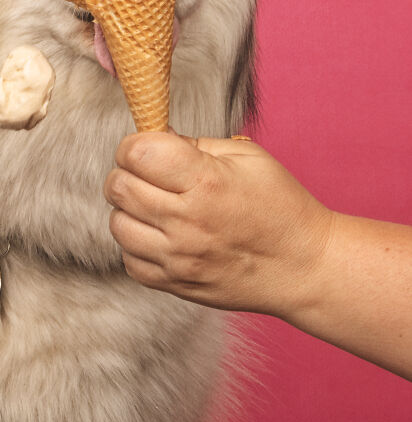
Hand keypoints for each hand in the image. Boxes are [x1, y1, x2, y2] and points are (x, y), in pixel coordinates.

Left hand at [104, 132, 333, 316]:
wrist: (305, 266)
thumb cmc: (280, 205)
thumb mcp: (246, 156)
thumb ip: (193, 144)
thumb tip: (152, 137)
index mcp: (205, 181)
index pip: (137, 153)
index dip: (135, 144)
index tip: (147, 146)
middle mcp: (186, 221)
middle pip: (118, 187)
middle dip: (127, 171)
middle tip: (150, 173)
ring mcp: (178, 258)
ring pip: (117, 224)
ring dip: (129, 209)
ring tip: (156, 204)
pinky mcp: (176, 285)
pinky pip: (130, 260)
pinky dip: (137, 244)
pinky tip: (161, 234)